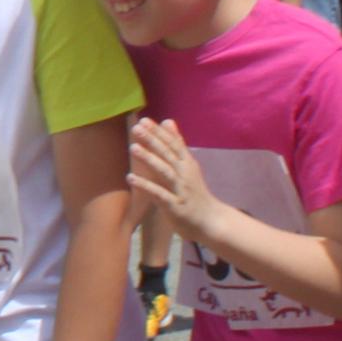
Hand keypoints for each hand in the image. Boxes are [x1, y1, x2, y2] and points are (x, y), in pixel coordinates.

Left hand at [122, 118, 220, 242]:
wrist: (210, 220)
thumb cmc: (195, 192)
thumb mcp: (188, 165)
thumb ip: (177, 144)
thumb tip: (167, 121)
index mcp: (187, 163)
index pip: (173, 144)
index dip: (159, 132)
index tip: (144, 120)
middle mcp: (185, 174)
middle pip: (168, 154)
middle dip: (153, 140)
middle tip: (137, 127)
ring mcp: (180, 190)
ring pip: (165, 171)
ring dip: (149, 159)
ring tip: (133, 148)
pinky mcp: (175, 206)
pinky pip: (159, 194)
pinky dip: (146, 186)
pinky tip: (130, 178)